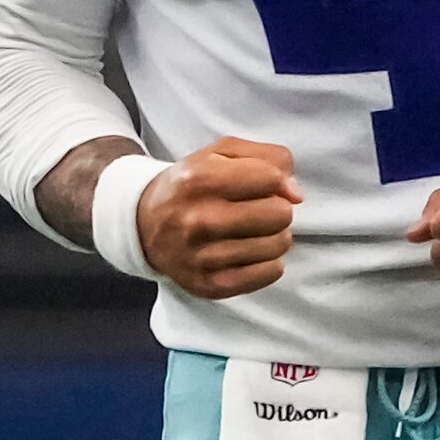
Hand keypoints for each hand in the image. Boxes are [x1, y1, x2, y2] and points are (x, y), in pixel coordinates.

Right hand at [137, 138, 302, 299]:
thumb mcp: (219, 154)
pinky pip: (270, 273)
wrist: (143, 225)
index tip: (261, 185)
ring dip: (272, 236)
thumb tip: (295, 194)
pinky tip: (247, 252)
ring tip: (250, 231)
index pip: (271, 179)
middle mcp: (200, 219)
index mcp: (199, 179)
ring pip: (278, 245)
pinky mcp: (211, 285)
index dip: (274, 180)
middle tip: (255, 210)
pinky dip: (267, 262)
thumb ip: (266, 158)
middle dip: (275, 209)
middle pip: (280, 214)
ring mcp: (204, 256)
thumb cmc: (191, 185)